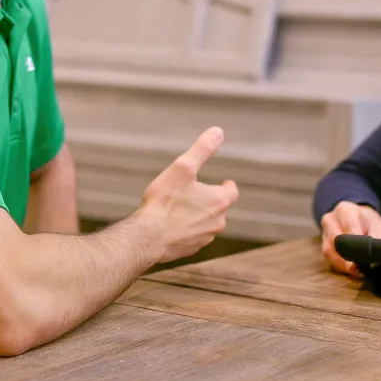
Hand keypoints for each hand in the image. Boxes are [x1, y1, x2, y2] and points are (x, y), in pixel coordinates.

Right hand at [137, 127, 239, 262]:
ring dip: (198, 216)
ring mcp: (204, 238)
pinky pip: (193, 237)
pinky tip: (172, 225)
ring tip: (182, 209)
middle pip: (219, 209)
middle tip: (197, 193)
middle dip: (210, 200)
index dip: (227, 186)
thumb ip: (202, 149)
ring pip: (206, 224)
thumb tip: (218, 131)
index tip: (224, 183)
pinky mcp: (190, 249)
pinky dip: (187, 230)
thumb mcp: (183, 168)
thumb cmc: (165, 202)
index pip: (232, 192)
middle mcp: (217, 222)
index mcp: (219, 202)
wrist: (148, 238)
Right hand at [319, 201, 380, 275]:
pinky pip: (328, 256)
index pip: (349, 228)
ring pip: (329, 250)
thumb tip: (374, 257)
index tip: (364, 257)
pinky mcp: (323, 243)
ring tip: (355, 269)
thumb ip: (378, 239)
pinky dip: (338, 264)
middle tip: (359, 268)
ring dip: (342, 263)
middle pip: (336, 240)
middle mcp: (330, 218)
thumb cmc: (368, 223)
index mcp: (345, 210)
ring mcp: (324, 230)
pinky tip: (348, 268)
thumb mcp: (378, 226)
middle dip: (348, 256)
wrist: (357, 218)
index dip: (356, 245)